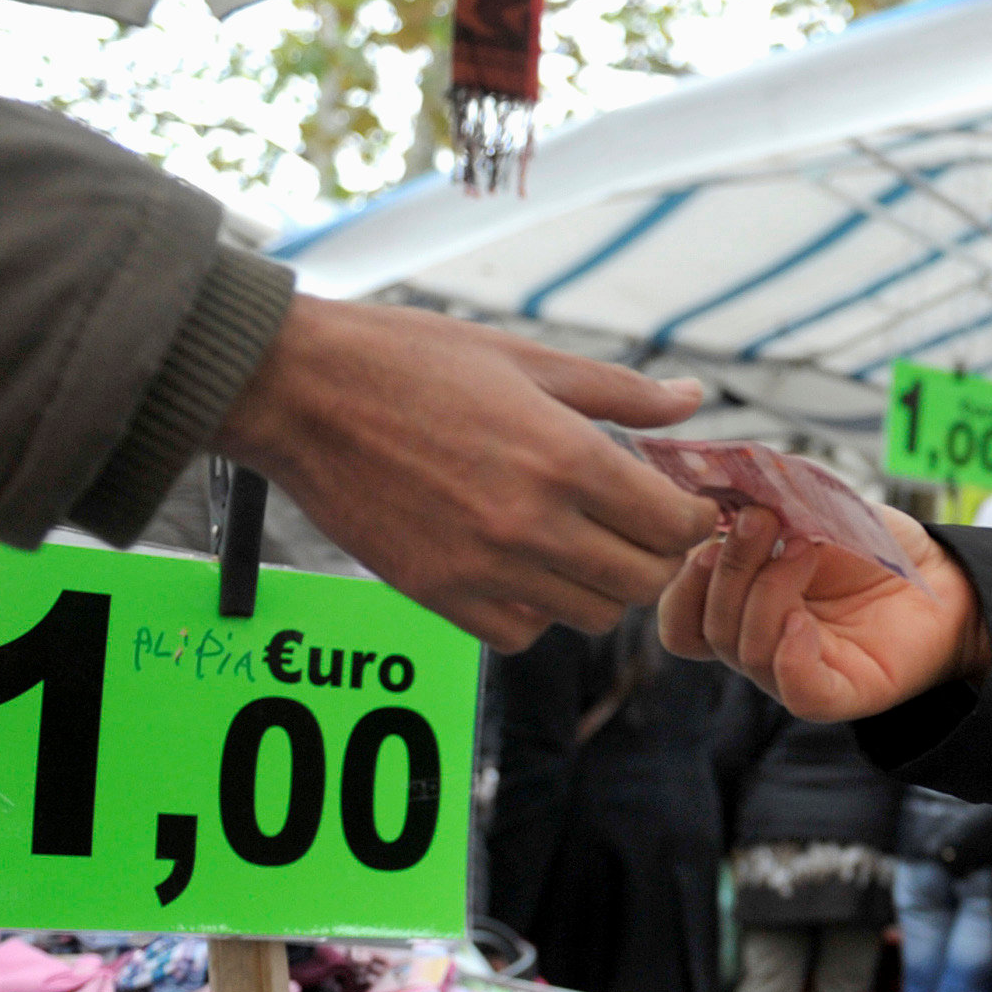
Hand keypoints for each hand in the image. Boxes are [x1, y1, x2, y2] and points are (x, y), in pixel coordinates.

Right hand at [211, 297, 712, 648]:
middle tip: (640, 527)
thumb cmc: (410, 360)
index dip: (693, 518)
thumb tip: (692, 400)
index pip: (674, 526)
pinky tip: (524, 567)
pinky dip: (536, 610)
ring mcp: (485, 568)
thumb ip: (619, 392)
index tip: (684, 505)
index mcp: (567, 458)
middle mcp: (534, 524)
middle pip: (643, 582)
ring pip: (589, 616)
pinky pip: (521, 633)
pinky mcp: (438, 594)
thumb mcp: (525, 358)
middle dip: (656, 557)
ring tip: (580, 543)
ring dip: (599, 586)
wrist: (298, 390)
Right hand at [656, 503, 987, 719]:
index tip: (705, 528)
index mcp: (741, 607)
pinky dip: (791, 655)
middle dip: (728, 567)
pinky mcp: (840, 693)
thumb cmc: (874, 547)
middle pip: (707, 628)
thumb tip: (725, 473)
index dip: (681, 581)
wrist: (943, 577)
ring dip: (767, 591)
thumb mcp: (814, 507)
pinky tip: (805, 620)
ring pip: (746, 651)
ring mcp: (796, 672)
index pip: (681, 617)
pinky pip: (797, 690)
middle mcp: (759, 644)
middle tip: (762, 520)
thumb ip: (769, 494)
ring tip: (806, 548)